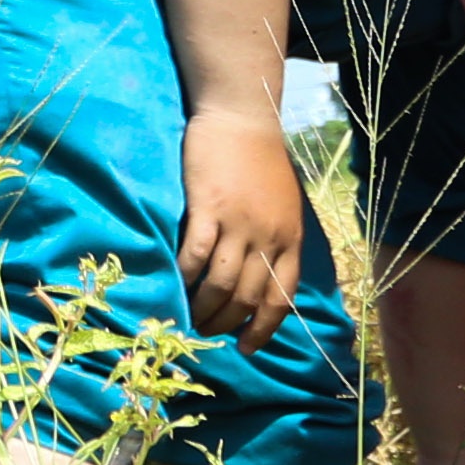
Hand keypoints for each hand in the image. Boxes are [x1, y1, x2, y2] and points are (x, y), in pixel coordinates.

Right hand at [172, 109, 306, 343]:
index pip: (280, 298)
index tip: (246, 347)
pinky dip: (184, 275)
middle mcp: (268, 236)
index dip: (263, 328)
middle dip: (227, 323)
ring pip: (221, 283)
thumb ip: (276, 239)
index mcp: (290, 239)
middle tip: (207, 334)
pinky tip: (174, 284)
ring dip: (204, 307)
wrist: (241, 117)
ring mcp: (238, 223)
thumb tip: (262, 276)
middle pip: (248, 296)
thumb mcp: (284, 205)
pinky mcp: (208, 208)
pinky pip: (195, 254)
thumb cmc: (261, 159)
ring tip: (189, 318)